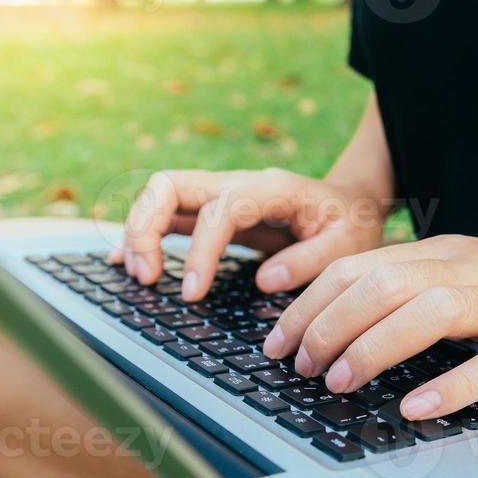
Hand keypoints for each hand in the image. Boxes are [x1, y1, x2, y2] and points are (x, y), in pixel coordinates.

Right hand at [109, 168, 387, 300]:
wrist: (351, 204)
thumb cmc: (351, 224)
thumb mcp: (349, 243)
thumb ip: (311, 260)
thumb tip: (265, 280)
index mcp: (271, 189)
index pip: (220, 210)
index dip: (199, 250)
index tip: (191, 293)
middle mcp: (238, 184)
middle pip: (171, 185)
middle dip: (147, 227)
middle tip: (146, 277)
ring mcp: (221, 195)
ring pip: (161, 196)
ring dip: (139, 231)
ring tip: (136, 275)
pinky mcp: (212, 212)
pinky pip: (168, 215)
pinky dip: (143, 235)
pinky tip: (127, 261)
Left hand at [260, 235, 477, 420]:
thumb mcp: (473, 279)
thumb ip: (416, 293)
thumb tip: (341, 324)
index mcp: (448, 254)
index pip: (360, 267)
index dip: (309, 303)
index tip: (275, 340)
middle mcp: (474, 270)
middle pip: (383, 284)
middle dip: (327, 326)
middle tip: (298, 368)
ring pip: (430, 312)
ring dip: (373, 348)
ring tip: (340, 383)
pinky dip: (452, 385)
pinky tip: (418, 409)